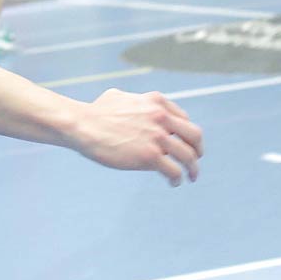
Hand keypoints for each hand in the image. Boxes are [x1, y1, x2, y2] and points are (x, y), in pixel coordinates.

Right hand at [70, 89, 202, 185]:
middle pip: (194, 136)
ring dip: (193, 169)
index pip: (184, 119)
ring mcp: (157, 137)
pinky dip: (177, 179)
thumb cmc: (94, 112)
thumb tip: (135, 105)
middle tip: (195, 161)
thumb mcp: (119, 97)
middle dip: (198, 150)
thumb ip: (134, 101)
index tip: (185, 144)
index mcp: (156, 101)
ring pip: (188, 156)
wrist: (82, 125)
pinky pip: (174, 171)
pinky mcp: (150, 156)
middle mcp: (161, 117)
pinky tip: (174, 183)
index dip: (187, 134)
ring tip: (191, 177)